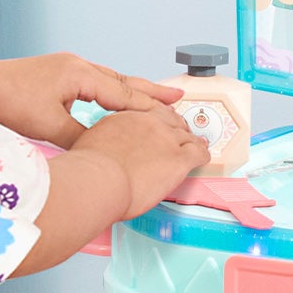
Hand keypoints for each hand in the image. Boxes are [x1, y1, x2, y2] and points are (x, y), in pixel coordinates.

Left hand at [0, 53, 183, 147]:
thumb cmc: (9, 103)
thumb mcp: (49, 126)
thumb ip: (80, 138)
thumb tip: (101, 149)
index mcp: (80, 74)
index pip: (123, 93)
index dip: (149, 105)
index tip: (173, 111)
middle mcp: (77, 65)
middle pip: (122, 80)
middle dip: (150, 91)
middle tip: (176, 96)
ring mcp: (67, 67)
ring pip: (109, 79)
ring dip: (132, 90)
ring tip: (153, 98)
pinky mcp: (57, 73)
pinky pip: (95, 81)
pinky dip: (112, 90)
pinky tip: (115, 99)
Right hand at [72, 106, 205, 219]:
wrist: (98, 179)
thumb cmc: (89, 170)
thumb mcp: (91, 143)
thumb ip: (105, 141)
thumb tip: (106, 149)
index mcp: (126, 117)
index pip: (149, 112)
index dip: (158, 120)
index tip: (160, 124)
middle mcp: (149, 123)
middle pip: (171, 120)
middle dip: (177, 127)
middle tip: (181, 135)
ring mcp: (166, 138)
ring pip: (188, 135)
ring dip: (192, 141)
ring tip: (197, 145)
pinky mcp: (179, 158)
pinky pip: (199, 153)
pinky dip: (203, 155)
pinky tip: (203, 158)